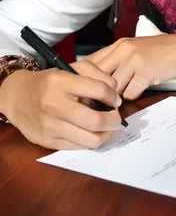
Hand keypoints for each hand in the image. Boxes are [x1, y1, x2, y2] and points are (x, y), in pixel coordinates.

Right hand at [1, 60, 122, 149]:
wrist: (18, 97)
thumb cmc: (50, 82)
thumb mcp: (72, 68)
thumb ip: (97, 74)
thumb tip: (115, 92)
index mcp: (61, 81)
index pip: (98, 90)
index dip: (113, 96)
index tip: (115, 100)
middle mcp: (54, 104)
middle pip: (96, 120)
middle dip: (114, 120)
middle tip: (116, 117)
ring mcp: (50, 126)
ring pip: (90, 139)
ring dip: (105, 134)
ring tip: (106, 127)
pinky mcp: (48, 142)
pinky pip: (79, 147)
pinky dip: (90, 140)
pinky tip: (91, 132)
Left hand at [86, 34, 175, 99]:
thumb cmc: (161, 52)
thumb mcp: (135, 50)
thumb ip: (117, 60)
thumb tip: (96, 80)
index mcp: (119, 45)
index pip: (90, 63)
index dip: (84, 80)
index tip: (83, 92)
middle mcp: (123, 50)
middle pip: (97, 77)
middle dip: (96, 92)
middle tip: (97, 103)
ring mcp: (134, 61)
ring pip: (112, 88)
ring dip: (116, 97)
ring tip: (120, 100)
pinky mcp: (145, 72)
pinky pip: (129, 94)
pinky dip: (132, 97)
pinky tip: (140, 91)